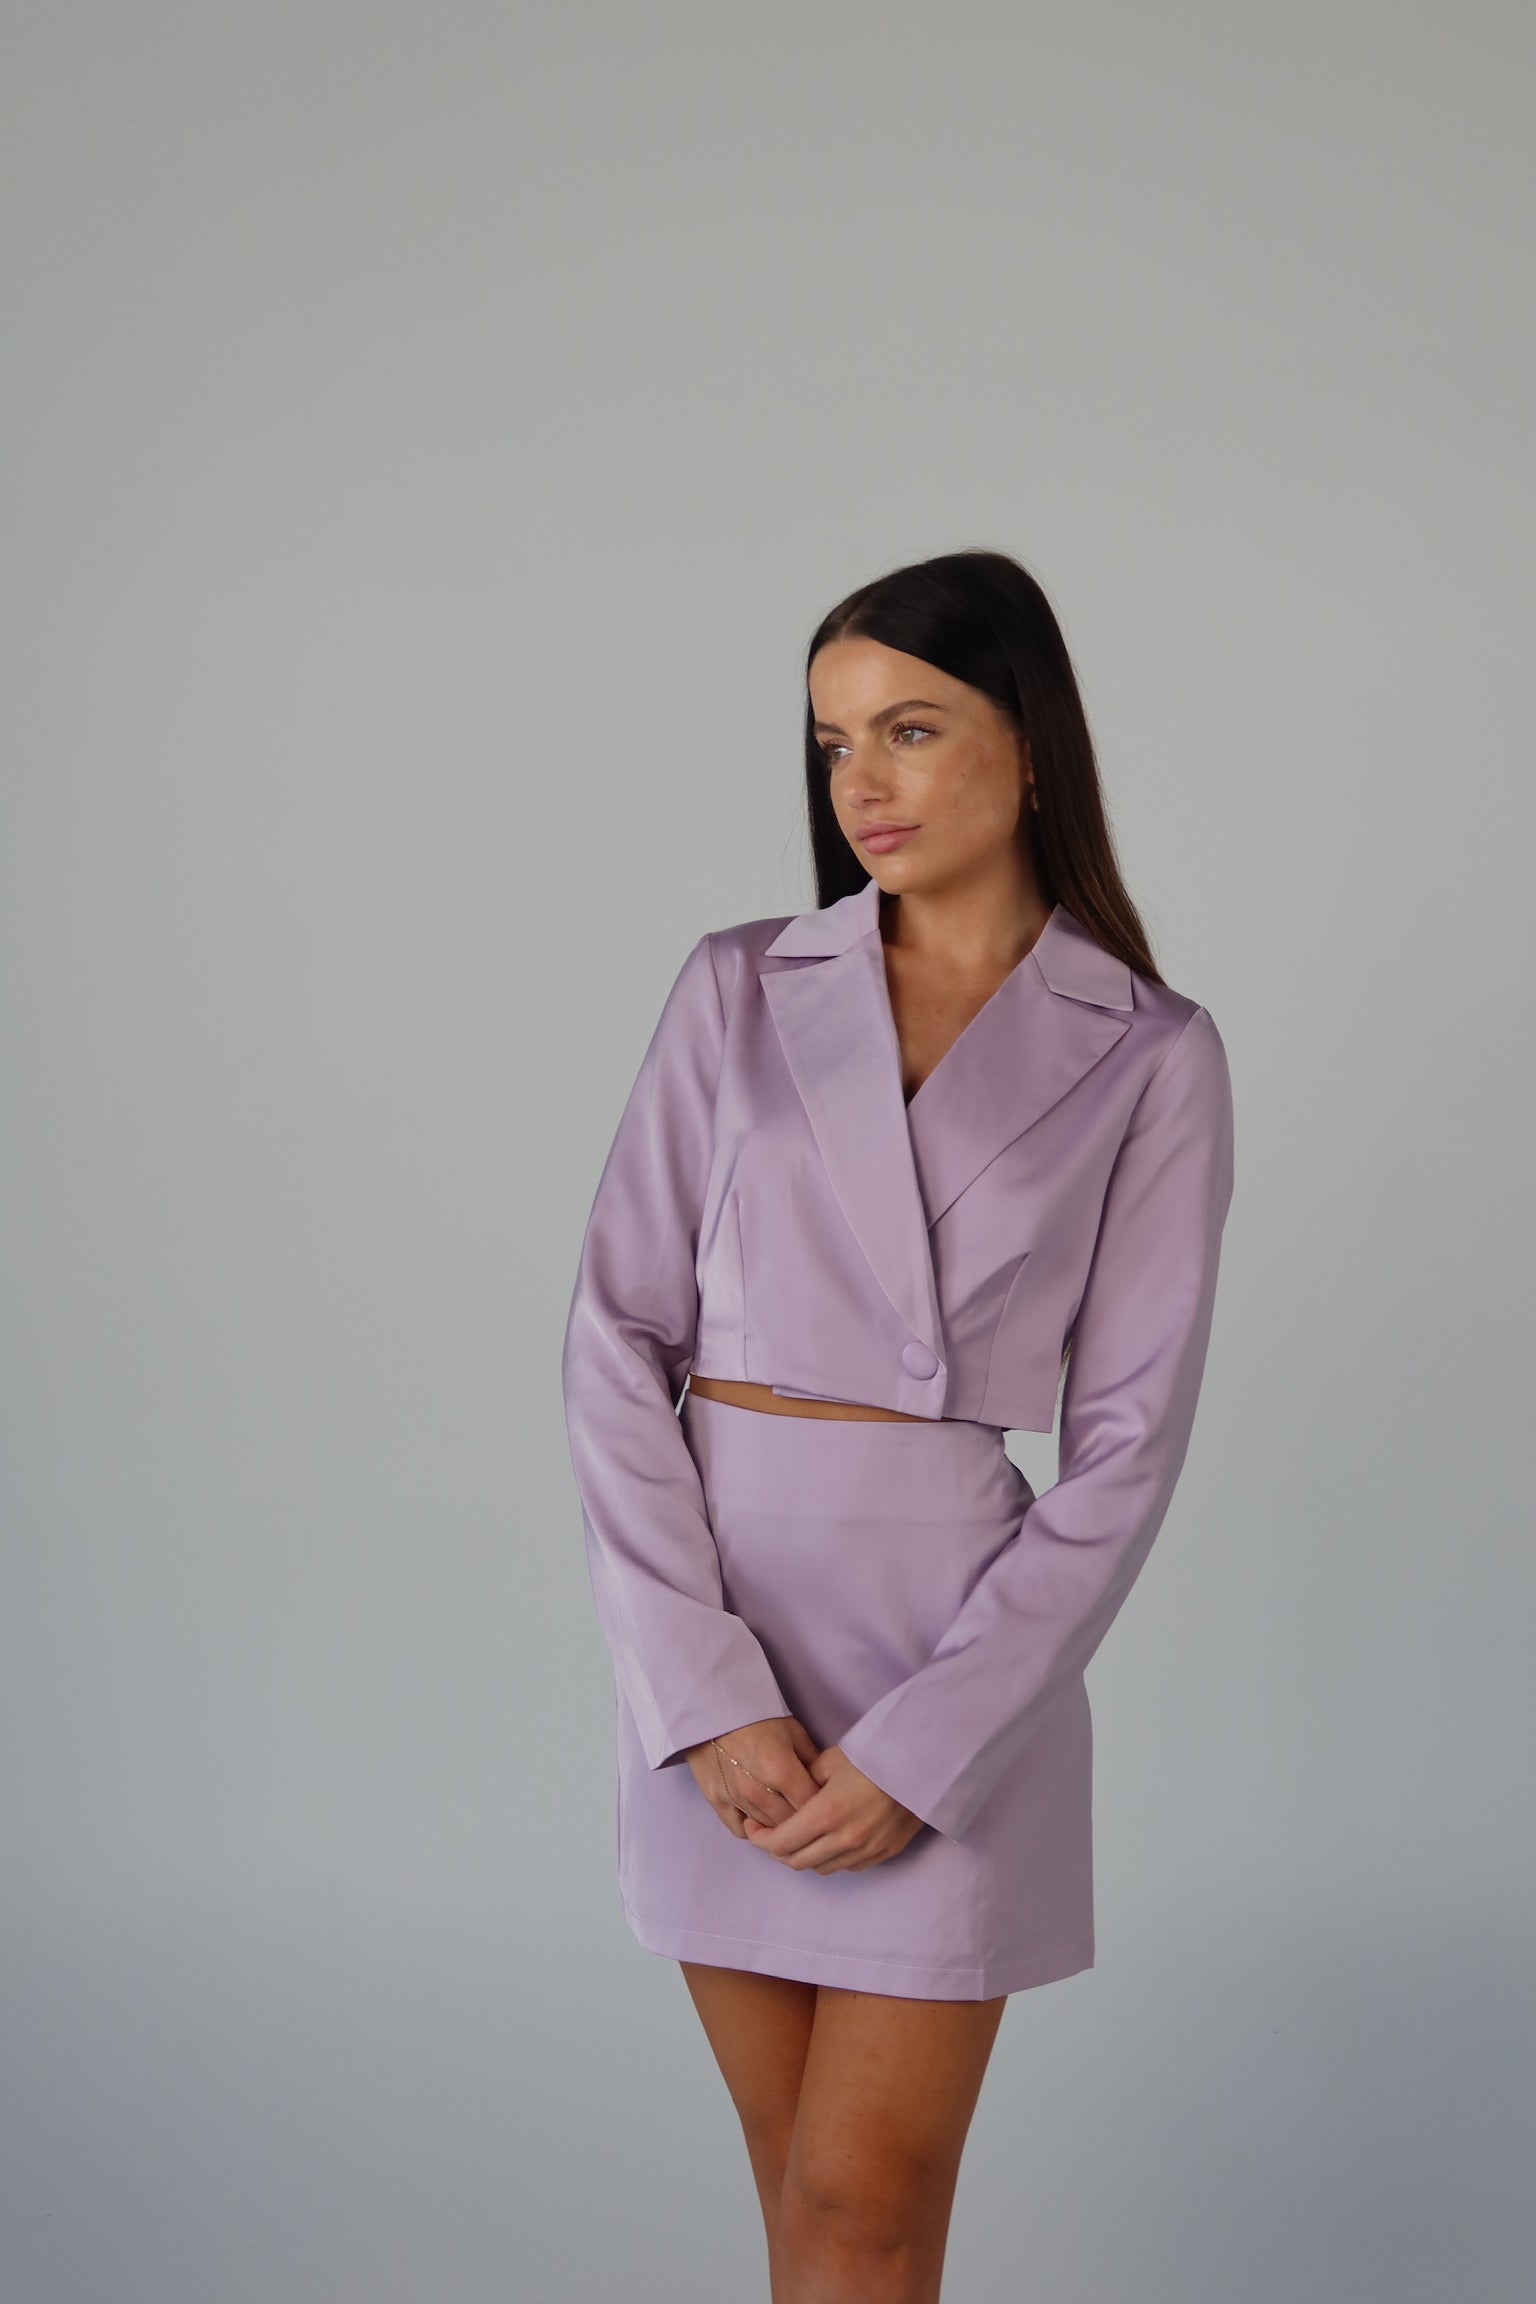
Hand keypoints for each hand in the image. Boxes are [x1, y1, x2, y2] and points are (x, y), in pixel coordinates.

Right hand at [684, 1715, 823, 1838]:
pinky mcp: (716, 1802)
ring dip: (778, 1826)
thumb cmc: (756, 1717)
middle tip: (807, 1812)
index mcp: (782, 1771)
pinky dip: (752, 1828)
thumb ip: (813, 1760)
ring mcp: (735, 1799)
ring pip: (766, 1830)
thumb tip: (828, 1783)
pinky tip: (758, 1817)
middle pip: (790, 1824)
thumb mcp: (793, 1730)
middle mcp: (758, 1791)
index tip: (825, 1804)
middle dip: (803, 1821)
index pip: (811, 1807)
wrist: (712, 1706)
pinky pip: (739, 1830)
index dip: (822, 1808)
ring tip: (784, 1813)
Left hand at [740, 1745, 925, 1872]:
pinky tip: (830, 1840)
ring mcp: (866, 1851)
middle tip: (770, 1834)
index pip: (781, 1843)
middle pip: (797, 1861)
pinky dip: (832, 1857)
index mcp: (826, 1814)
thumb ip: (804, 1783)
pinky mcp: (884, 1853)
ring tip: (799, 1838)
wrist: (921, 1765)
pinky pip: (847, 1866)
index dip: (760, 1840)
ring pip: (821, 1868)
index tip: (752, 1830)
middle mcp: (845, 1839)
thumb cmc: (873, 1756)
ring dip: (805, 1856)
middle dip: (777, 1850)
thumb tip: (789, 1797)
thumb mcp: (830, 1761)